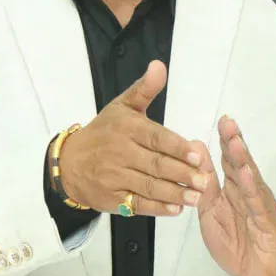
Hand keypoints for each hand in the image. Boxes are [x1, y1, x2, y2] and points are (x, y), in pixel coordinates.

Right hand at [59, 60, 209, 216]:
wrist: (71, 162)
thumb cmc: (103, 132)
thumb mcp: (122, 106)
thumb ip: (145, 88)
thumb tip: (160, 66)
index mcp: (126, 128)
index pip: (155, 138)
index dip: (177, 147)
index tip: (197, 154)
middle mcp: (120, 153)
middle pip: (155, 164)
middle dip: (181, 173)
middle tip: (204, 180)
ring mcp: (115, 177)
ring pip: (149, 186)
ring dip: (174, 193)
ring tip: (196, 197)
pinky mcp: (112, 198)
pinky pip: (138, 204)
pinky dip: (157, 208)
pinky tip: (175, 209)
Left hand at [194, 115, 275, 275]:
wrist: (259, 275)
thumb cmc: (236, 243)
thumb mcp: (211, 212)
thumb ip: (205, 184)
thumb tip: (197, 153)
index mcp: (234, 190)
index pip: (230, 160)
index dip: (226, 140)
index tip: (222, 120)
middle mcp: (249, 193)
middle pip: (241, 164)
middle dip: (234, 142)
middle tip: (227, 122)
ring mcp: (259, 206)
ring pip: (251, 180)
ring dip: (243, 160)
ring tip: (235, 142)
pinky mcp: (266, 223)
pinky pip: (257, 205)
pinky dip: (252, 190)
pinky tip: (247, 176)